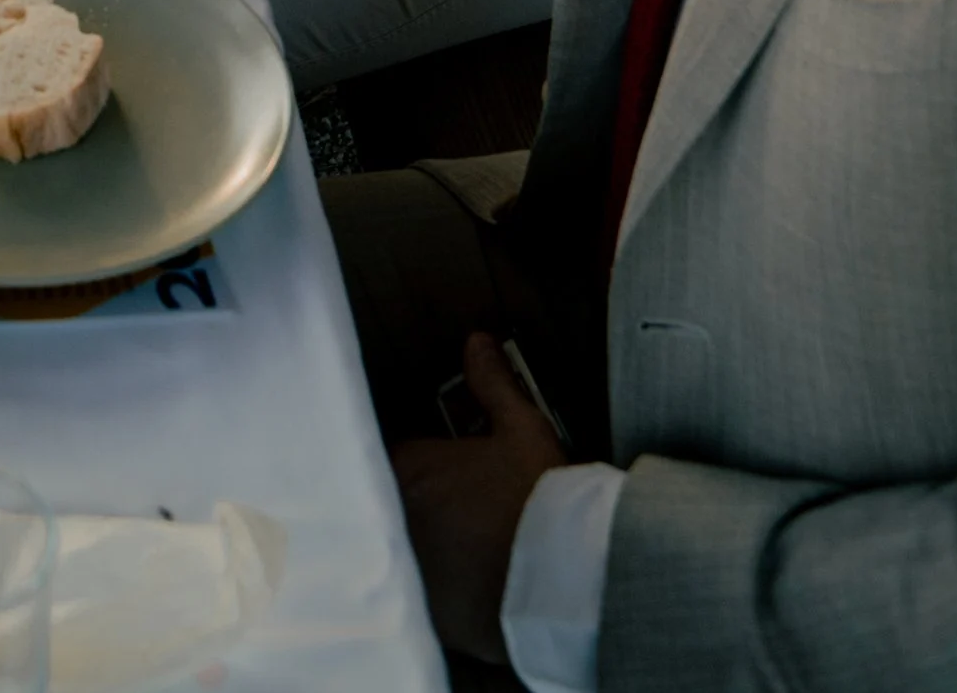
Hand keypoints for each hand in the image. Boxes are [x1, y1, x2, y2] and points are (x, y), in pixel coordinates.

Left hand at [391, 337, 569, 666]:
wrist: (562, 577)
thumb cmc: (539, 497)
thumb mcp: (521, 428)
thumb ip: (492, 383)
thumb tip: (477, 341)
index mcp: (410, 468)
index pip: (401, 461)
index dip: (427, 467)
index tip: (450, 475)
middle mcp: (394, 517)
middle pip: (394, 505)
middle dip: (419, 507)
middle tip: (459, 515)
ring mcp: (409, 569)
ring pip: (406, 551)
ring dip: (426, 548)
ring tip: (465, 553)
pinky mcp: (427, 615)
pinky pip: (424, 598)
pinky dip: (439, 591)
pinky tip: (468, 588)